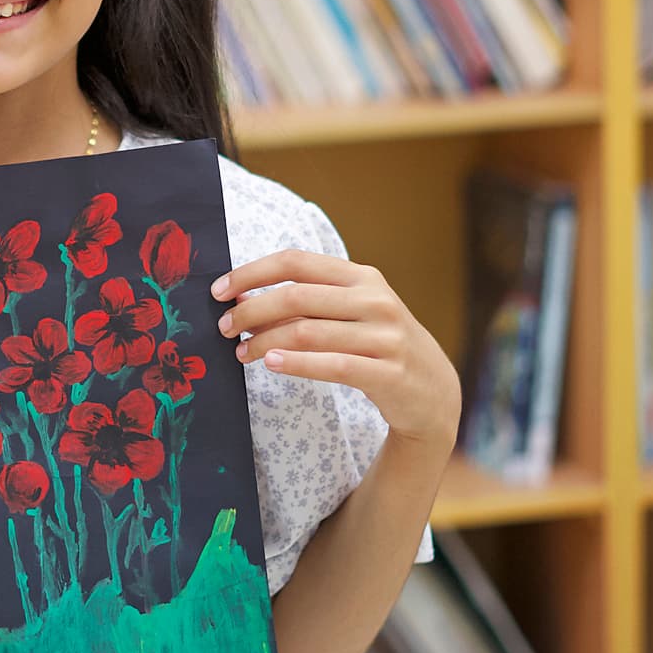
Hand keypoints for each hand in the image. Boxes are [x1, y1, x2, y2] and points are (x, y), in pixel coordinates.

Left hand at [212, 249, 459, 450]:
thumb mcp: (354, 310)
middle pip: (296, 296)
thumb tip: (244, 299)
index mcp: (362, 276)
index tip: (220, 291)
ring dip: (264, 342)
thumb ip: (310, 301)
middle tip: (224, 328)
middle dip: (251, 311)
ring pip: (307, 332)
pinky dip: (295, 363)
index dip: (252, 273)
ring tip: (241, 352)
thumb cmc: (378, 343)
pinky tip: (270, 363)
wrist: (432, 390)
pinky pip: (331, 366)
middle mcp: (375, 300)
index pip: (296, 262)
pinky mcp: (388, 372)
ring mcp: (385, 336)